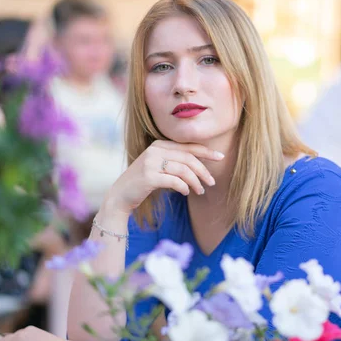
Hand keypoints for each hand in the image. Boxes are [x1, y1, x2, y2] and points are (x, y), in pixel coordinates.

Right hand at [106, 140, 224, 212]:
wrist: (120, 195)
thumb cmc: (144, 183)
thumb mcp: (159, 168)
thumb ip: (175, 163)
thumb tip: (201, 167)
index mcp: (159, 145)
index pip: (188, 146)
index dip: (206, 152)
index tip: (221, 157)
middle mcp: (155, 150)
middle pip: (188, 158)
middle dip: (203, 170)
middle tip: (212, 182)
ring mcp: (150, 162)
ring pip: (183, 170)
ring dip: (195, 182)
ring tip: (200, 191)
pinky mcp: (149, 176)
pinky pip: (175, 181)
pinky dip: (184, 187)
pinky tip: (186, 192)